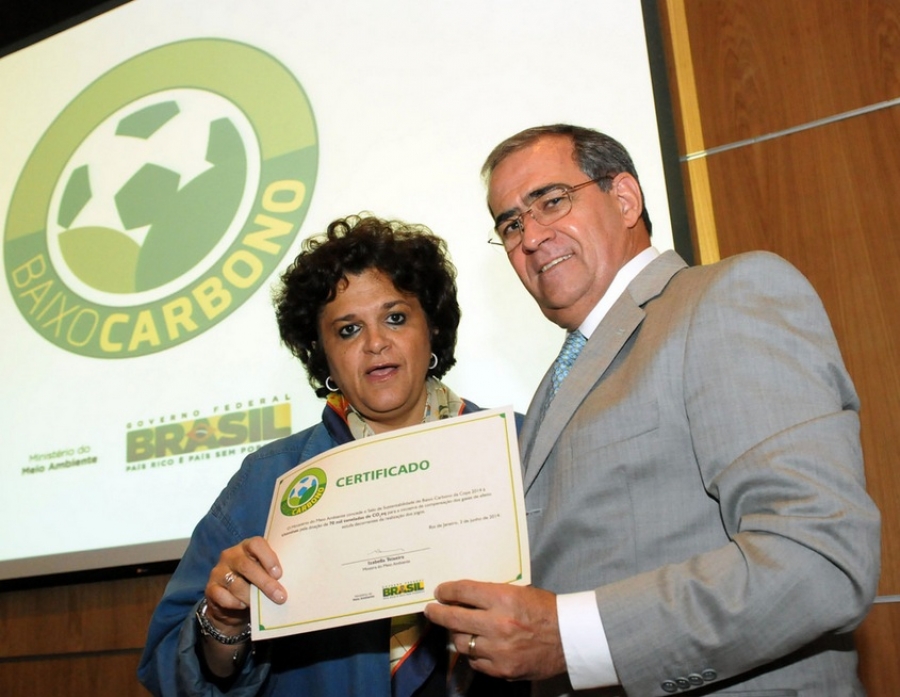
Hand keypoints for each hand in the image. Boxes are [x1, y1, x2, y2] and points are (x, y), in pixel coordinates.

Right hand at [203, 536, 285, 633]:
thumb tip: (294, 581)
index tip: (279, 574)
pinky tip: (243, 606)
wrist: (231, 604)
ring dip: (252, 596)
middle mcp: (231, 556)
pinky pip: (223, 596)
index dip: (268, 557)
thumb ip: (272, 572)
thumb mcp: (263, 573)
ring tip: (263, 605)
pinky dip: (235, 603)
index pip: (256, 544)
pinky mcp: (210, 589)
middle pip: (247, 566)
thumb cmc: (254, 583)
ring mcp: (219, 572)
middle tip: (280, 596)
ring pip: (236, 584)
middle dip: (265, 583)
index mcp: (247, 547)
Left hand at [424, 580, 565, 680]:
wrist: (571, 639)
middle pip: (454, 618)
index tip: (440, 592)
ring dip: (457, 634)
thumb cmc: (546, 610)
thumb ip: (492, 595)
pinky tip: (477, 646)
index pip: (463, 591)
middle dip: (438, 613)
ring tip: (458, 629)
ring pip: (461, 642)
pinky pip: (475, 661)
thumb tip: (464, 596)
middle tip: (431, 610)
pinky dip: (473, 653)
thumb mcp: (520, 592)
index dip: (447, 591)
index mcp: (504, 598)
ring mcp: (498, 649)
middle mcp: (498, 624)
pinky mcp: (502, 669)